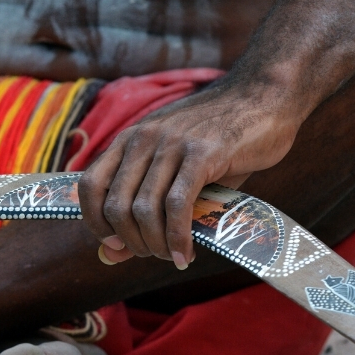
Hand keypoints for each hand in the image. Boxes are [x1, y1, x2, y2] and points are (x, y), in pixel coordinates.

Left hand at [78, 81, 301, 268]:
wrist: (265, 98)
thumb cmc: (220, 142)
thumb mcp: (176, 173)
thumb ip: (141, 210)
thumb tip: (108, 256)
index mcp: (130, 139)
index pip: (90, 185)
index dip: (95, 222)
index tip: (115, 243)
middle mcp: (144, 138)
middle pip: (116, 205)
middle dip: (131, 241)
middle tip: (154, 254)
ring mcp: (172, 144)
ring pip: (144, 209)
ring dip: (156, 244)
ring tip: (173, 256)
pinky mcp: (202, 153)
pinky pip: (177, 205)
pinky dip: (178, 237)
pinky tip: (186, 253)